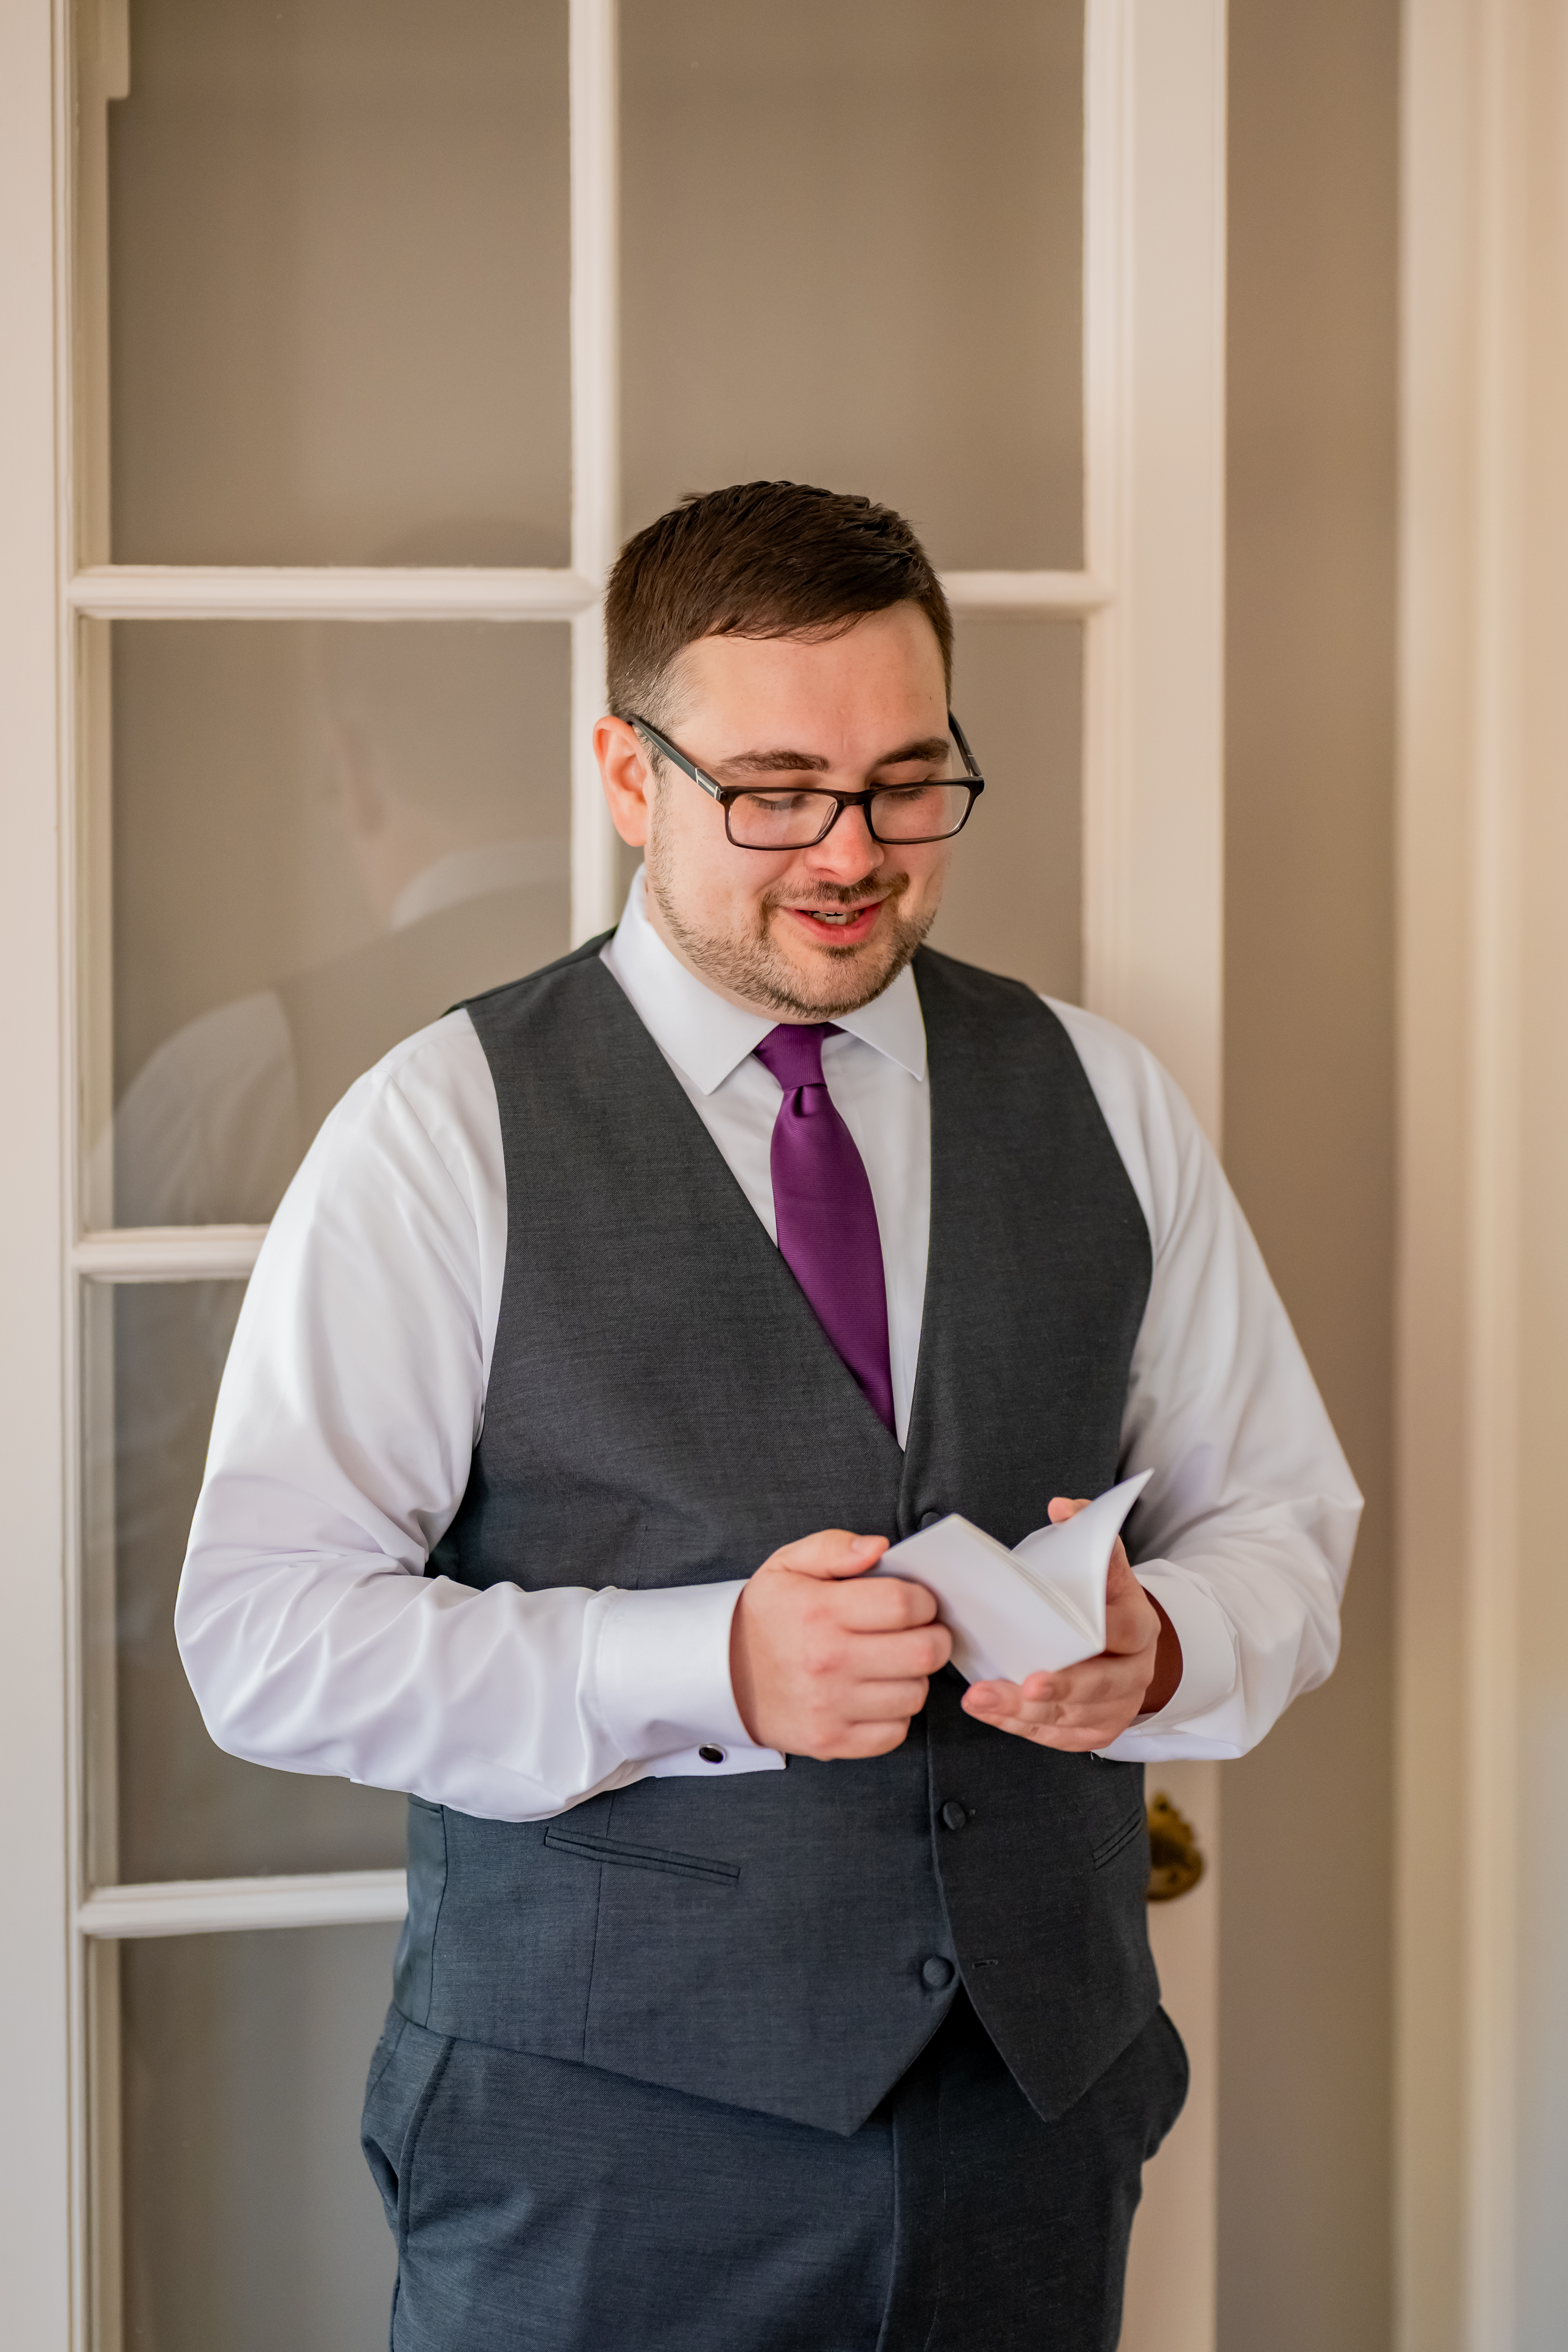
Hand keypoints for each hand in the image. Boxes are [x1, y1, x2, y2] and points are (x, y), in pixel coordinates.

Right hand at [730, 1529, 953, 1759]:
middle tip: (921, 1632)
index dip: (924, 1600)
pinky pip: (894, 1733)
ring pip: (914, 1694)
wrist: (720, 1675)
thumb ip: (835, 1547)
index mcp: (820, 1612)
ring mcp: (830, 1707)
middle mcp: (827, 1661)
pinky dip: (895, 1714)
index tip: (917, 1602)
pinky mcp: (830, 1741)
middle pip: (922, 1653)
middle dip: (934, 1638)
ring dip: (914, 1677)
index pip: (904, 1605)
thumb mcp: (788, 1565)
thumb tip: (879, 1547)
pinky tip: (877, 1694)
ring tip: (894, 1663)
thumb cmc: (765, 1617)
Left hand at [959, 1497, 1181, 1750]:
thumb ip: (1086, 1528)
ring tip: (983, 1699)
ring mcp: (1119, 1706)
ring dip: (1027, 1712)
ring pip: (1075, 1717)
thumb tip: (1062, 1507)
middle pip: (1101, 1686)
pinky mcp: (1098, 1731)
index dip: (1102, 1637)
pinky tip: (992, 1714)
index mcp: (1140, 1624)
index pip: (1126, 1631)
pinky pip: (1061, 1737)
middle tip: (1024, 1686)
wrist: (1126, 1644)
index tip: (1068, 1636)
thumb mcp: (1104, 1561)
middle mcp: (1136, 1671)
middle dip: (1061, 1688)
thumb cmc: (1102, 1600)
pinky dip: (1024, 1728)